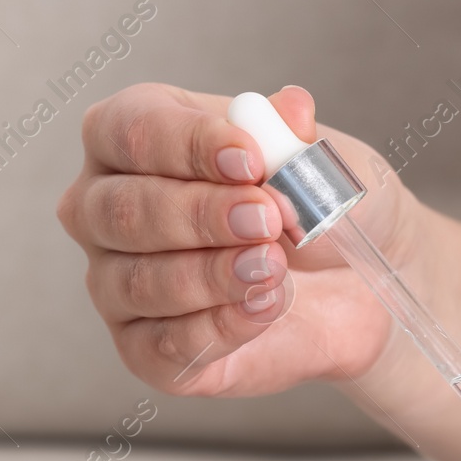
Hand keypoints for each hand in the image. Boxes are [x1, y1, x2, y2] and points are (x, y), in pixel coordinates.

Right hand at [56, 83, 411, 395]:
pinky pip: (163, 345)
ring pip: (139, 282)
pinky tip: (266, 306)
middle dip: (201, 214)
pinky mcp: (145, 351)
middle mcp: (105, 209)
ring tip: (275, 267)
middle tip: (269, 219)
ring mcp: (116, 283)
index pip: (130, 130)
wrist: (355, 284)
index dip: (187, 144)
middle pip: (123, 209)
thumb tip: (290, 109)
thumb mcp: (321, 161)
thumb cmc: (317, 207)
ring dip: (213, 274)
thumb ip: (296, 139)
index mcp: (133, 138)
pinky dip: (221, 326)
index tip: (250, 158)